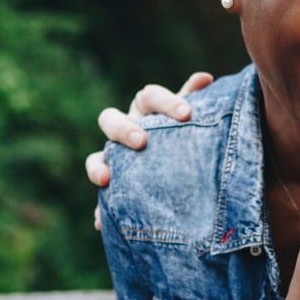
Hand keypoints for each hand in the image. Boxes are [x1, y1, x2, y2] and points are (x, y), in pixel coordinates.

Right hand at [86, 72, 212, 228]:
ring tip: (105, 179)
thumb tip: (205, 77)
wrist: (184, 171)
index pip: (149, 96)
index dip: (165, 102)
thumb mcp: (193, 120)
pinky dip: (100, 210)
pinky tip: (101, 222)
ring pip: (94, 157)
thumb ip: (195, 99)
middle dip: (123, 129)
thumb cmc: (187, 135)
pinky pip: (100, 199)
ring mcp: (114, 157)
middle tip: (142, 141)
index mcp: (146, 108)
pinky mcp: (113, 187)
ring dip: (97, 166)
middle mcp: (125, 128)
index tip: (186, 113)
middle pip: (110, 119)